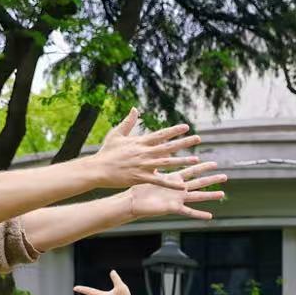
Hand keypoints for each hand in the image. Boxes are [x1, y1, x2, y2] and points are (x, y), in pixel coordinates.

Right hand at [88, 109, 203, 188]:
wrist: (97, 169)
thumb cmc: (106, 152)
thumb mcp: (116, 134)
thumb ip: (128, 122)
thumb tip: (135, 109)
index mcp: (140, 142)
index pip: (161, 134)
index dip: (174, 130)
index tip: (186, 127)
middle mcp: (144, 152)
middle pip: (168, 146)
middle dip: (184, 142)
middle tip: (198, 138)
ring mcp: (143, 165)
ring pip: (167, 163)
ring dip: (182, 161)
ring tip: (196, 159)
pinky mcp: (140, 178)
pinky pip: (159, 181)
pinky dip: (170, 183)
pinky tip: (182, 185)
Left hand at [124, 162, 227, 219]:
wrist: (133, 201)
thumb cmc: (140, 187)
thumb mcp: (151, 172)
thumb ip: (156, 160)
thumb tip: (156, 146)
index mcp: (174, 180)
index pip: (191, 171)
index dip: (203, 167)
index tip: (214, 163)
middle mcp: (178, 189)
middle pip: (198, 182)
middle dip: (211, 179)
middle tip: (225, 176)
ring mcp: (177, 199)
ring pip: (197, 196)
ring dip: (210, 195)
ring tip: (222, 194)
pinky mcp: (173, 208)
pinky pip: (188, 212)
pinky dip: (199, 214)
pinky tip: (210, 216)